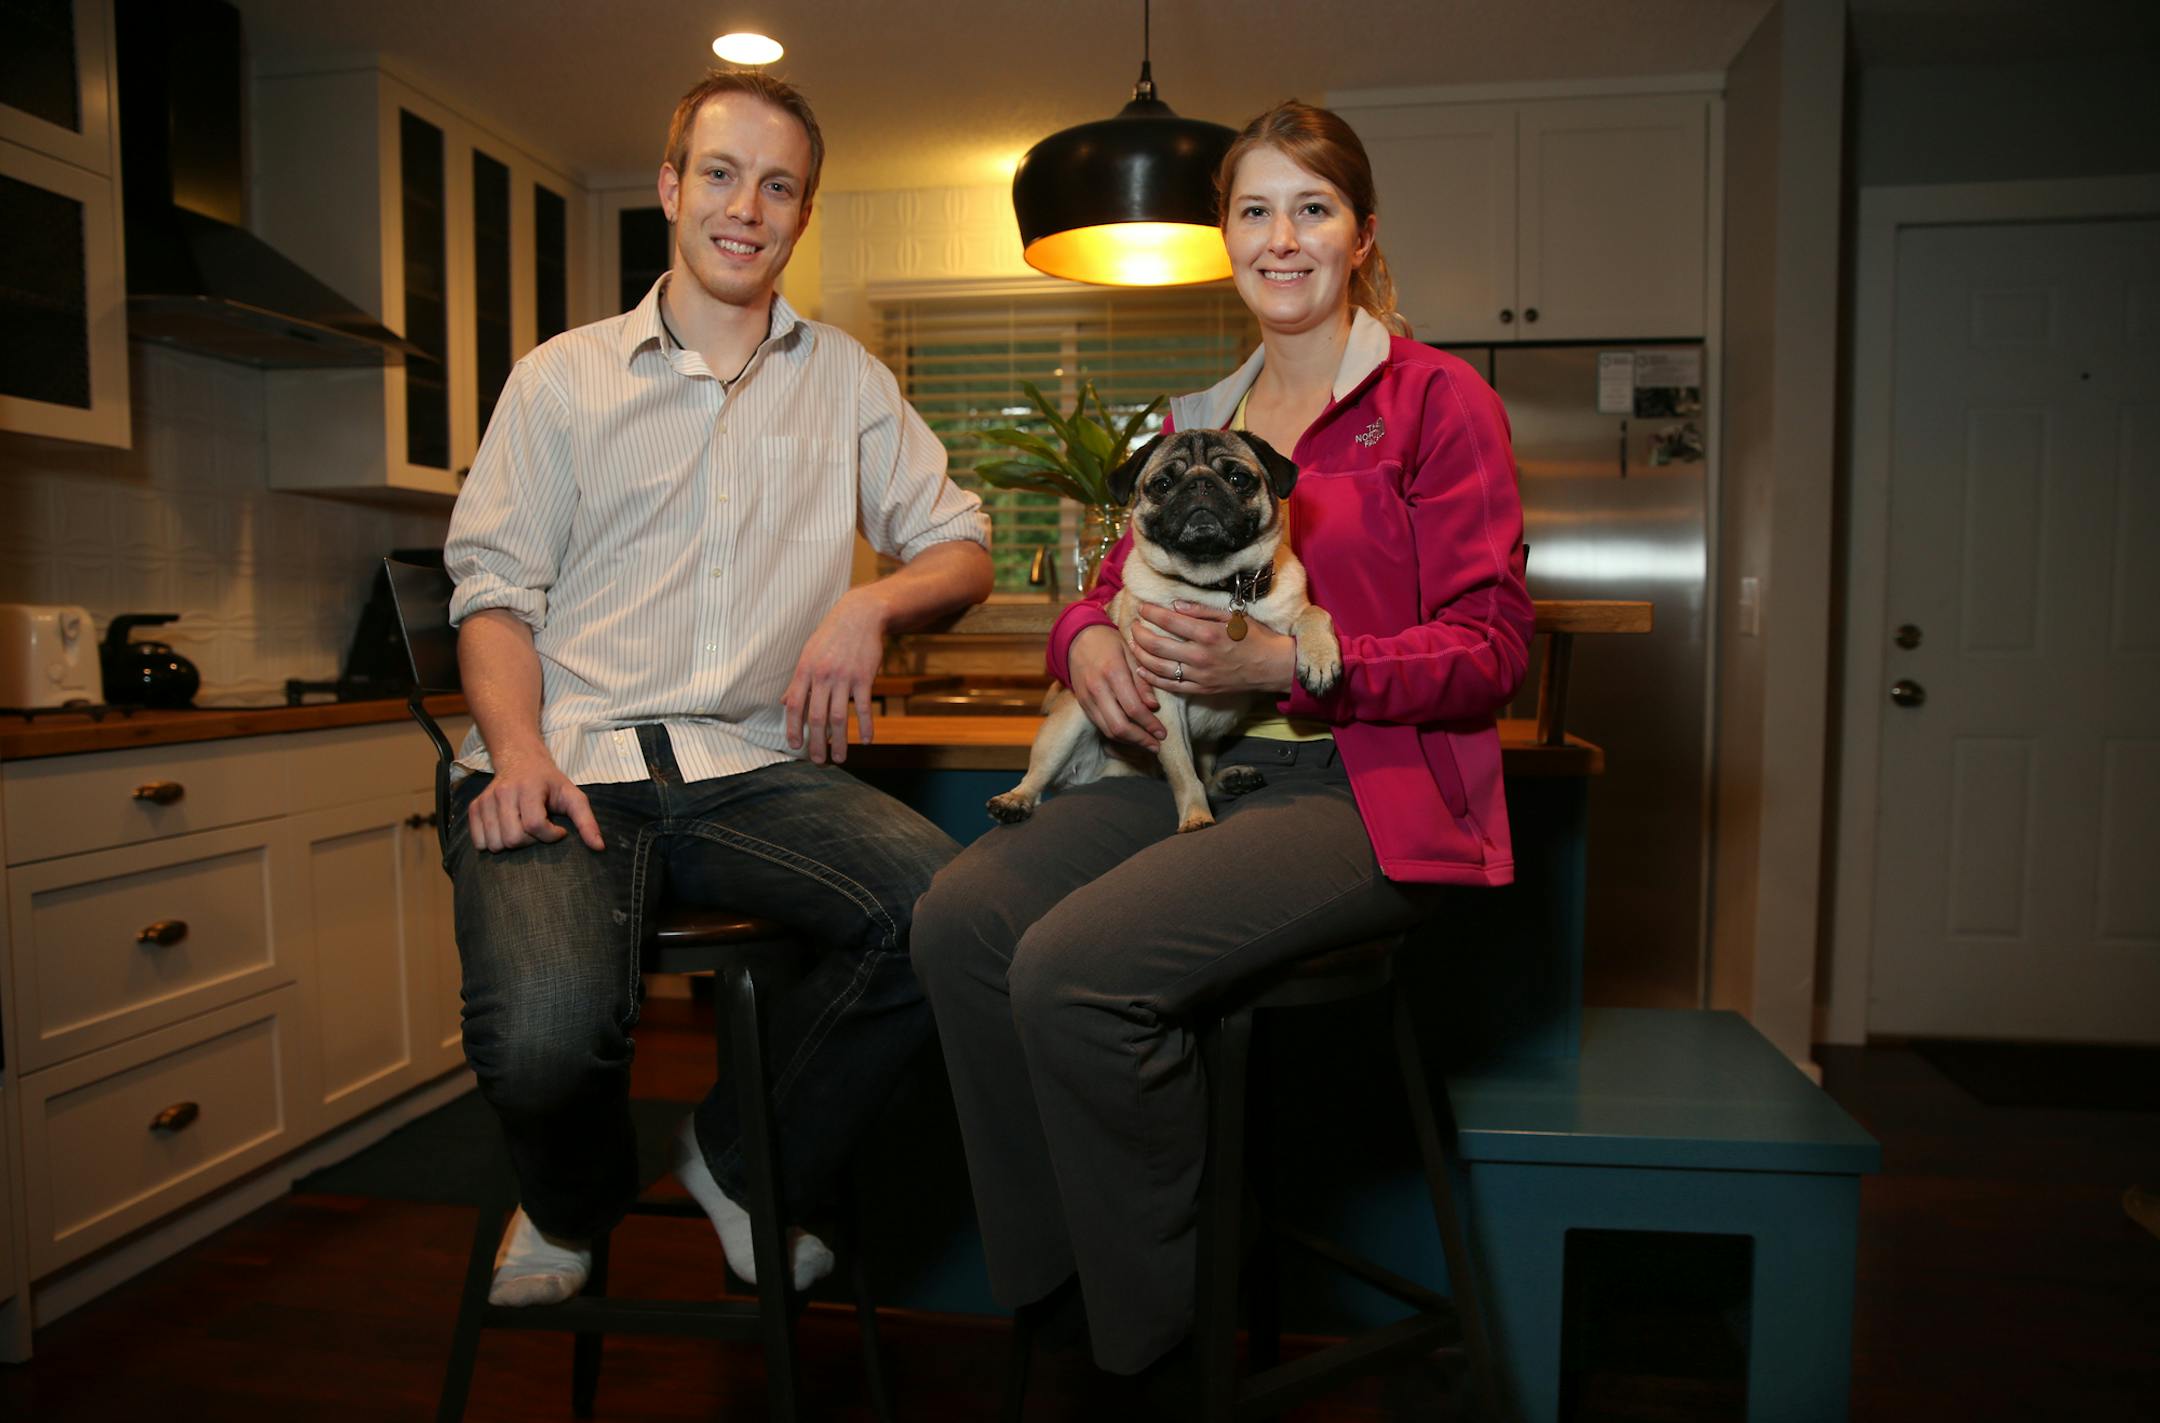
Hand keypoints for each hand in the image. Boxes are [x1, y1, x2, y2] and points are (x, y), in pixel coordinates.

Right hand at [468, 751, 603, 852]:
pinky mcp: (474, 807)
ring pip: (495, 844)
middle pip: (513, 839)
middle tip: (538, 831)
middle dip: (530, 842)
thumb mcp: (573, 796)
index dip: (550, 835)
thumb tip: (599, 847)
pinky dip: (493, 843)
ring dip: (512, 844)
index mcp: (529, 788)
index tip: (558, 830)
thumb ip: (587, 821)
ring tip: (523, 830)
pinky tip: (507, 831)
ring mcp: (486, 801)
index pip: (535, 825)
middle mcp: (503, 793)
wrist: (520, 760)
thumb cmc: (550, 783)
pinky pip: (479, 842)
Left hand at [784, 588, 884, 763]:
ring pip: (839, 717)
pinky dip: (865, 726)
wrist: (860, 615)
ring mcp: (844, 677)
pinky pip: (863, 707)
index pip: (794, 705)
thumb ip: (797, 681)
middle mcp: (822, 675)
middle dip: (817, 743)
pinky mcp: (865, 677)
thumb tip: (783, 702)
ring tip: (841, 759)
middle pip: (816, 717)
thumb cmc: (831, 636)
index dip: (792, 728)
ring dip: (840, 742)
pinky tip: (865, 741)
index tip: (795, 746)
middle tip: (818, 762)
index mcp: (805, 670)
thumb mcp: (808, 654)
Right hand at [1066, 623, 1164, 748]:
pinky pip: (1100, 725)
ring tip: (1147, 744)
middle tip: (1157, 745)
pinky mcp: (1083, 704)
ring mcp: (1087, 699)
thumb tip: (1154, 706)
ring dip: (1129, 741)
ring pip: (1108, 730)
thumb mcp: (1131, 653)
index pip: (1133, 708)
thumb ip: (1142, 680)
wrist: (1078, 638)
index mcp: (1113, 673)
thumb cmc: (1110, 642)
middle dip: (1140, 739)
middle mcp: (1097, 689)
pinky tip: (1131, 735)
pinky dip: (1117, 734)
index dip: (1149, 725)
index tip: (1163, 734)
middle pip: (1119, 725)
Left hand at [1130, 601, 1295, 696]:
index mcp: (1208, 633)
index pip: (1169, 621)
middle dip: (1139, 633)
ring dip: (1140, 654)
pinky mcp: (1201, 690)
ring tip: (1133, 643)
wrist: (1273, 666)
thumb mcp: (1232, 616)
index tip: (1142, 607)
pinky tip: (1141, 669)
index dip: (1150, 612)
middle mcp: (1200, 656)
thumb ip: (1202, 611)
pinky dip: (1152, 678)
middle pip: (1156, 645)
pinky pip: (1170, 686)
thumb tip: (1175, 605)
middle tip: (1133, 625)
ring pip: (1158, 667)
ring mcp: (1200, 676)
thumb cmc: (1255, 637)